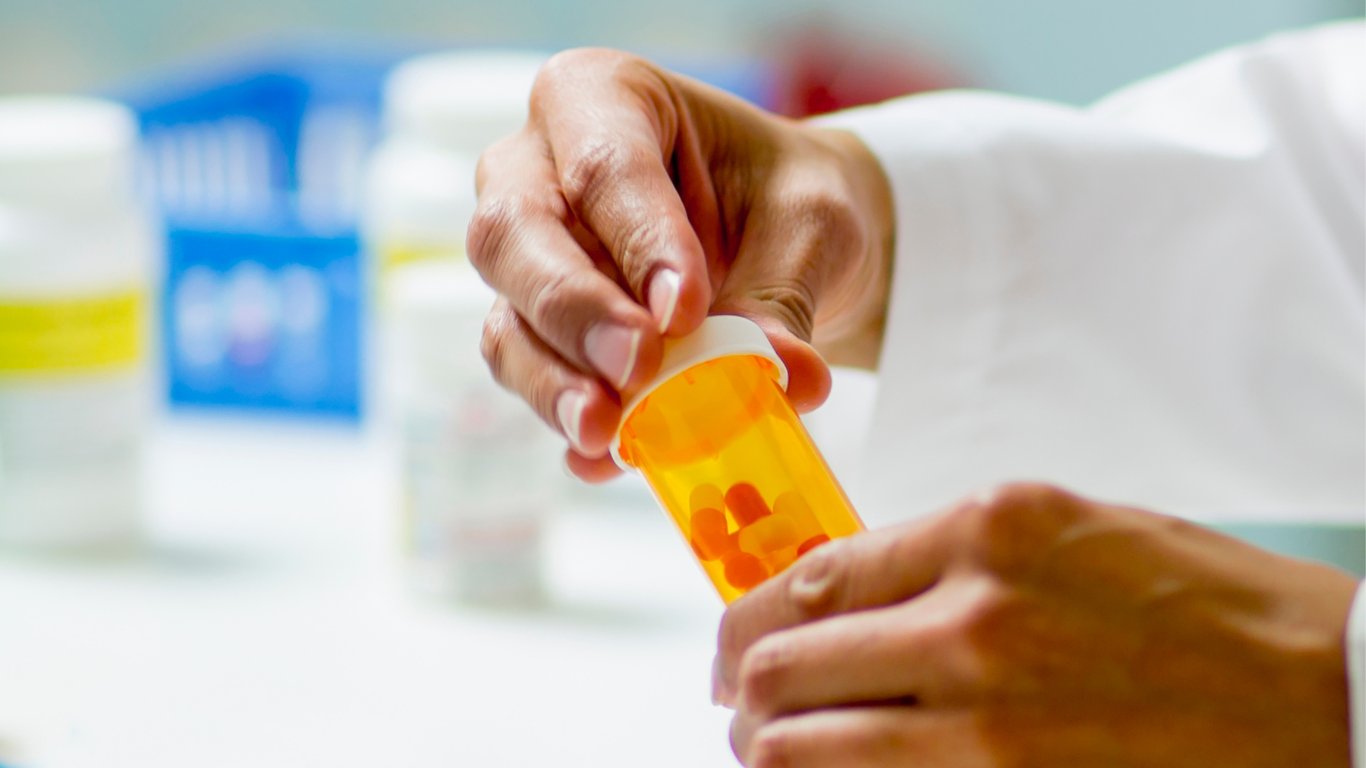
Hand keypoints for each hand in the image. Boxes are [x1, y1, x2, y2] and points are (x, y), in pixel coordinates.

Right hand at [468, 48, 893, 481]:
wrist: (782, 244)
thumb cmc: (786, 205)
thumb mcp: (810, 230)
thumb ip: (785, 299)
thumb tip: (786, 380)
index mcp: (602, 98)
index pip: (605, 164)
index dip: (640, 239)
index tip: (686, 310)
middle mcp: (535, 168)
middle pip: (516, 234)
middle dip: (574, 310)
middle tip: (636, 367)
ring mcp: (524, 255)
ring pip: (508, 316)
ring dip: (554, 381)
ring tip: (609, 433)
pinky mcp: (531, 330)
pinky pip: (527, 374)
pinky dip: (567, 416)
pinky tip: (604, 457)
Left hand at [715, 483, 1356, 766]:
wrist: (1322, 696)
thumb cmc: (1208, 607)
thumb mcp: (1071, 533)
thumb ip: (951, 555)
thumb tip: (850, 591)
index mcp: (990, 529)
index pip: (814, 575)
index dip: (751, 616)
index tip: (738, 642)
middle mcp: (974, 618)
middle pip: (786, 662)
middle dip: (741, 688)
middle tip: (736, 701)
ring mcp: (986, 719)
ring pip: (802, 746)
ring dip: (768, 749)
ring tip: (767, 749)